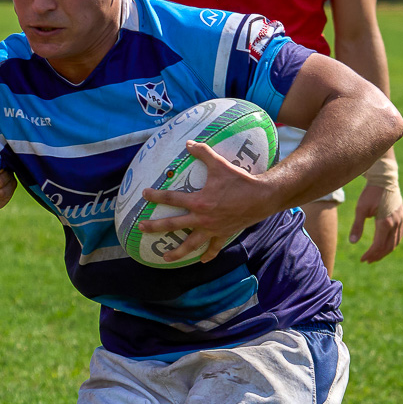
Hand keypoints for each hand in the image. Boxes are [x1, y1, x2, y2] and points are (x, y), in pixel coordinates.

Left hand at [137, 140, 270, 263]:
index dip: (156, 196)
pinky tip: (202, 260)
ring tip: (165, 258)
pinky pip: (213, 248)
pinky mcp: (223, 235)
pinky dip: (208, 255)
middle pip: (173, 225)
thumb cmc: (240, 181)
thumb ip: (203, 153)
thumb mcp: (220, 164)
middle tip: (141, 228)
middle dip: (155, 227)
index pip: (172, 198)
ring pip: (190, 244)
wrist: (261, 197)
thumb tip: (188, 143)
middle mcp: (202, 219)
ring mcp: (212, 229)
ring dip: (177, 252)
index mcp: (199, 202)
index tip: (144, 195)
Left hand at [349, 183, 402, 263]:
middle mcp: (395, 223)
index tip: (362, 259)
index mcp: (385, 222)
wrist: (384, 179)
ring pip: (395, 242)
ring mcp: (400, 220)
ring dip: (385, 251)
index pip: (378, 245)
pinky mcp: (402, 216)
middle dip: (377, 255)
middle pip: (388, 247)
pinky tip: (385, 245)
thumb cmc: (370, 193)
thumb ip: (357, 226)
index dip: (370, 254)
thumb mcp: (360, 209)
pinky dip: (392, 243)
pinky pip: (399, 235)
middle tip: (367, 260)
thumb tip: (352, 243)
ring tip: (375, 256)